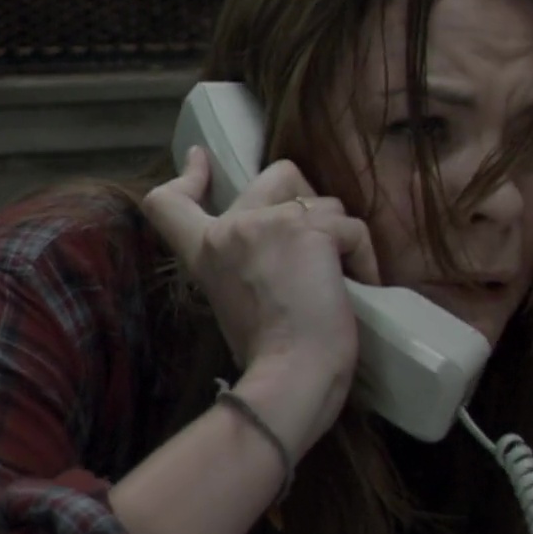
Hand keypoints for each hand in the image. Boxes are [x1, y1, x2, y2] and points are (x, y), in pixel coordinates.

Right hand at [141, 146, 380, 453]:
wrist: (292, 375)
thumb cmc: (267, 358)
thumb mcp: (231, 305)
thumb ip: (241, 268)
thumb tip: (277, 259)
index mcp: (205, 252)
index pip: (169, 203)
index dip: (186, 176)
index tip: (199, 158)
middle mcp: (232, 227)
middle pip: (275, 174)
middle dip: (307, 199)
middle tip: (319, 242)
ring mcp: (271, 223)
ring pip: (325, 202)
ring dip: (339, 238)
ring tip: (341, 280)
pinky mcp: (312, 230)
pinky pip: (352, 228)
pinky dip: (363, 258)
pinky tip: (360, 286)